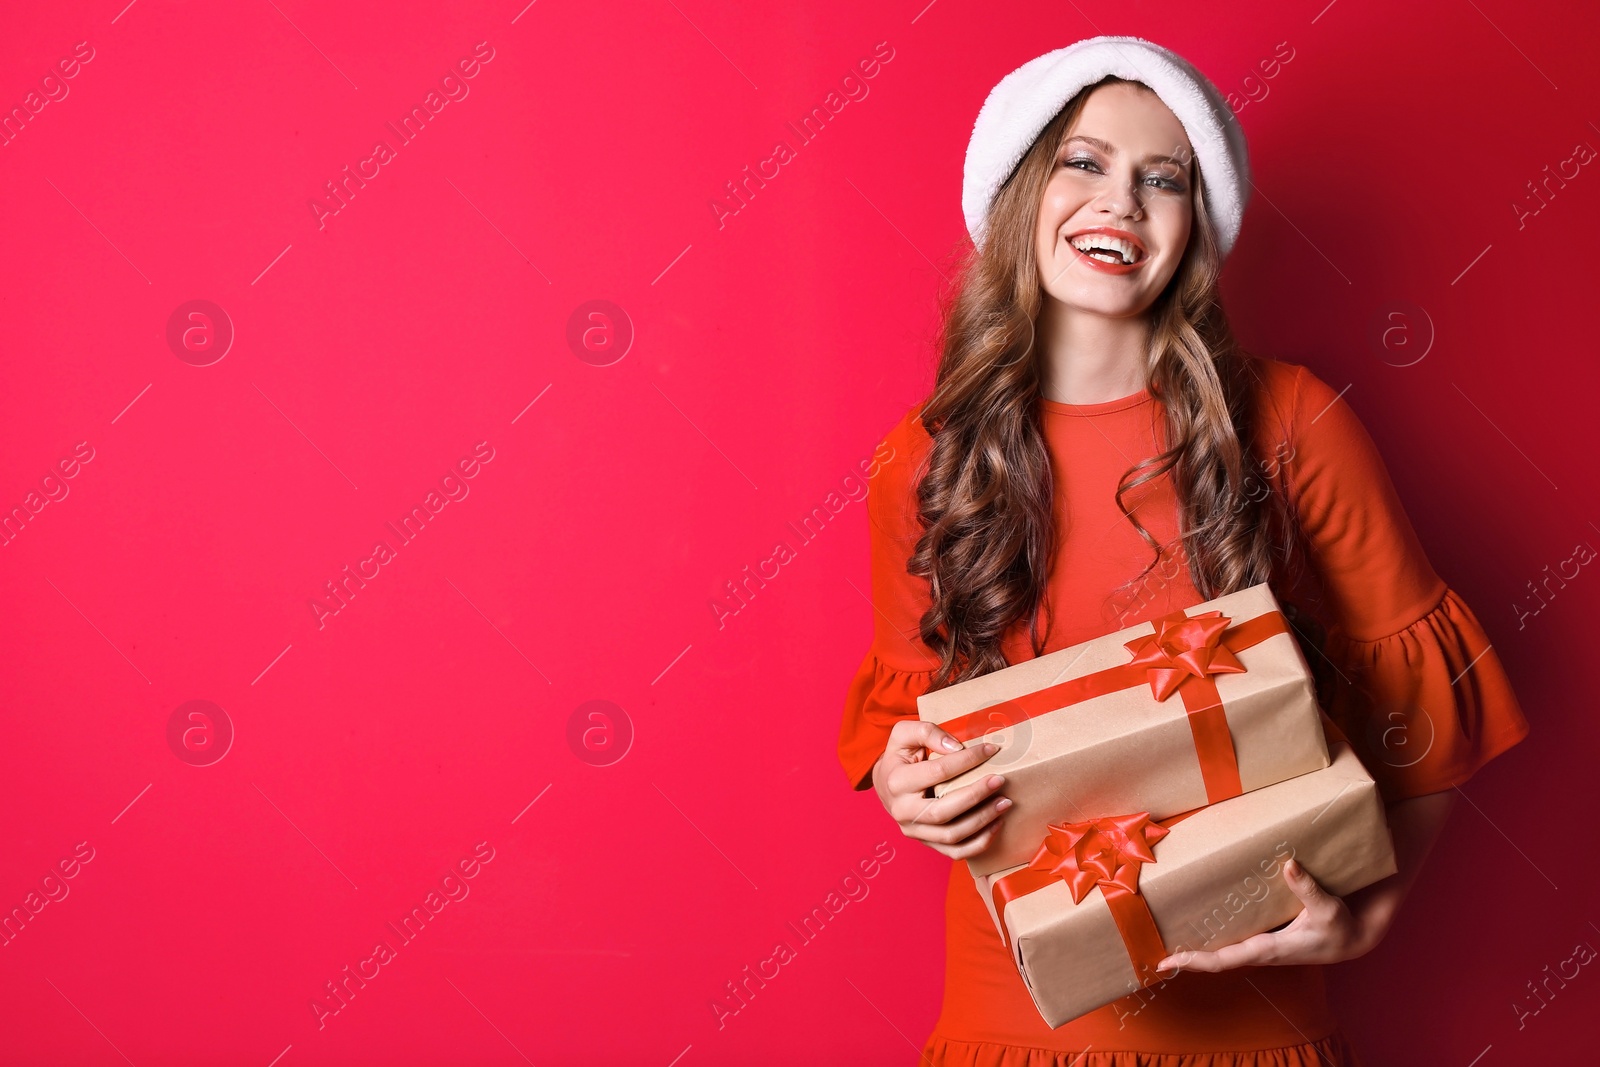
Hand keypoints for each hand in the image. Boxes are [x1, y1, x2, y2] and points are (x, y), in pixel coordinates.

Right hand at [871, 719, 1010, 859]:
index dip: (968, 760)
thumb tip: (955, 747)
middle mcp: (903, 811)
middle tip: (1000, 780)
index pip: (938, 772)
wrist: (886, 784)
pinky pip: (955, 852)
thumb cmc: (900, 757)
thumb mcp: (904, 734)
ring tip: (1004, 803)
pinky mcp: (926, 842)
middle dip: (976, 795)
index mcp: (897, 781)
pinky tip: (996, 826)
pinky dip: (979, 843)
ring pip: (952, 835)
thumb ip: (927, 732)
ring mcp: (914, 831)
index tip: (990, 750)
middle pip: (944, 811)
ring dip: (983, 821)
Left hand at [1153, 858, 1381, 974]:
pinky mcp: (1267, 935)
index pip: (1223, 960)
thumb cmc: (1342, 927)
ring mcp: (1262, 944)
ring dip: (1198, 947)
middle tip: (1155, 951)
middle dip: (1187, 957)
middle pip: (1215, 958)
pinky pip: (1234, 938)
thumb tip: (1288, 865)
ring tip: (1169, 934)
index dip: (1195, 961)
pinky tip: (1202, 920)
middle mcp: (1260, 950)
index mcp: (1269, 949)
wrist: (1356, 936)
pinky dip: (1216, 935)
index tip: (1168, 962)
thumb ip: (1308, 889)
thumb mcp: (1328, 908)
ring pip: (1223, 949)